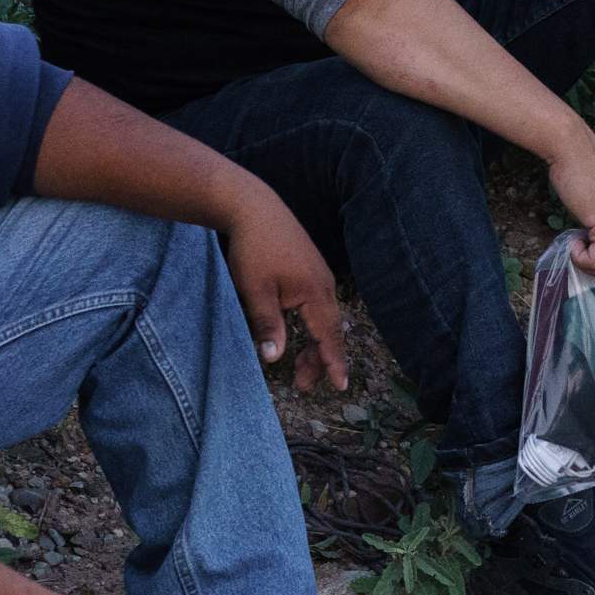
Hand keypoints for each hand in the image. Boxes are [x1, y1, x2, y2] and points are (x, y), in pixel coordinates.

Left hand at [218, 187, 348, 393]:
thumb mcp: (256, 292)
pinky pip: (318, 305)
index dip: (333, 363)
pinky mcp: (310, 268)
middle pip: (330, 329)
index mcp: (316, 292)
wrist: (252, 207)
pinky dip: (312, 325)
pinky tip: (300, 331)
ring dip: (315, 343)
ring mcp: (319, 275)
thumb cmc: (254, 249)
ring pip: (324, 318)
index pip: (329, 336)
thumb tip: (274, 359)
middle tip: (302, 385)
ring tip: (300, 366)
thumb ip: (268, 326)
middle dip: (320, 359)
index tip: (341, 387)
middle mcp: (325, 285)